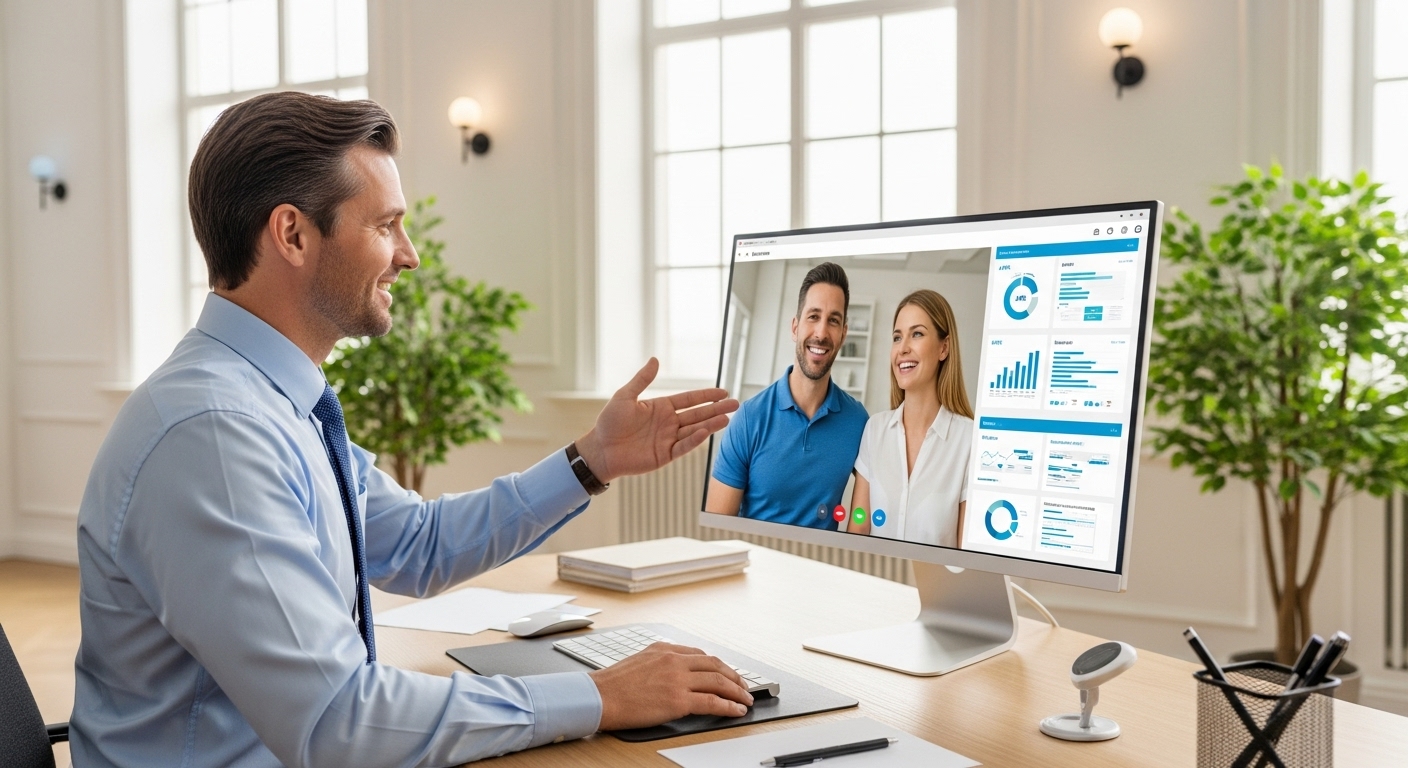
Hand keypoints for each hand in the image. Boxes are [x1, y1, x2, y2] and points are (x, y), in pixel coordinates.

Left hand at [575, 358, 738, 482]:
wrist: (600, 449)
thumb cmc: (609, 422)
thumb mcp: (625, 396)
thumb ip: (642, 380)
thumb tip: (655, 359)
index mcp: (661, 408)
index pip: (689, 400)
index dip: (706, 395)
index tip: (723, 391)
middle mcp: (668, 423)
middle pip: (697, 414)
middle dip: (716, 409)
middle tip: (736, 404)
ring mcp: (668, 439)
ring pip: (694, 430)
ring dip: (711, 424)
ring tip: (727, 418)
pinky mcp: (665, 455)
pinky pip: (683, 446)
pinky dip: (694, 440)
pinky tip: (705, 432)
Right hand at [590, 642, 753, 730]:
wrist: (599, 697)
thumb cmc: (612, 684)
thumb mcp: (639, 660)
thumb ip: (660, 662)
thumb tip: (675, 673)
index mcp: (664, 649)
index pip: (700, 655)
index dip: (718, 666)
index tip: (726, 673)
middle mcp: (674, 660)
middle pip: (715, 665)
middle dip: (734, 676)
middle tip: (743, 686)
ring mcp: (677, 680)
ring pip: (718, 682)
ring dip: (737, 691)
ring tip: (746, 699)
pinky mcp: (678, 701)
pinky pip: (712, 702)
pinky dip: (729, 706)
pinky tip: (736, 710)